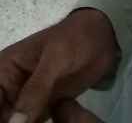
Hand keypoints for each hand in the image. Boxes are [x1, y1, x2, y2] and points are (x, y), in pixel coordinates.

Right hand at [0, 9, 118, 122]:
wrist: (102, 37)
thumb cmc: (76, 38)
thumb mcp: (55, 59)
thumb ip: (35, 90)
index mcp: (3, 70)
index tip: (9, 122)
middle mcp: (8, 88)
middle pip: (2, 116)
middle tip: (34, 122)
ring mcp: (24, 101)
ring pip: (15, 122)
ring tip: (41, 122)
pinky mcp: (40, 110)